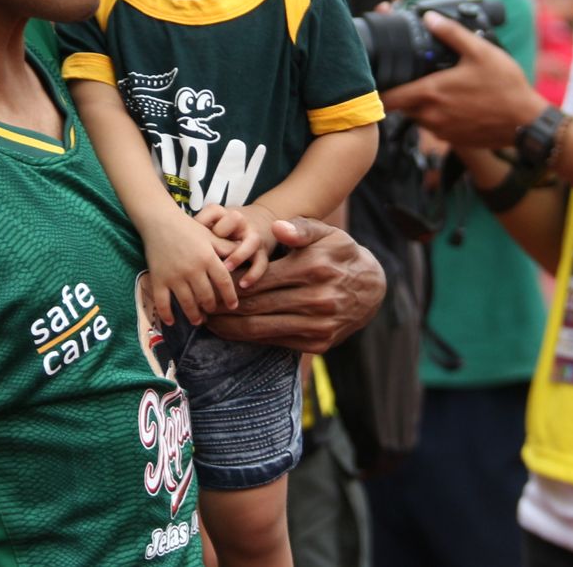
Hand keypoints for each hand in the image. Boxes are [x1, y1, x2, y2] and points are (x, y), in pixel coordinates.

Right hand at [144, 214, 239, 325]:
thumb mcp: (210, 235)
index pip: (224, 282)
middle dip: (210, 307)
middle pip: (206, 296)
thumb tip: (244, 255)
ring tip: (198, 320)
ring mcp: (174, 276)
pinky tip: (172, 322)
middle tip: (212, 311)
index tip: (233, 306)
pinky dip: (167, 314)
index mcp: (208, 258)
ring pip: (187, 303)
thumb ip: (225, 248)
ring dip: (194, 315)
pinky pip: (163, 302)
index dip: (230, 296)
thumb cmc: (187, 228)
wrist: (159, 221)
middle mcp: (192, 269)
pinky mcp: (158, 279)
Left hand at [196, 203, 274, 288]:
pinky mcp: (263, 253)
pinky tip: (242, 285)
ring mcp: (254, 237)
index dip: (202, 221)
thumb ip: (198, 231)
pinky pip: (261, 263)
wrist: (261, 222)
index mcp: (226, 214)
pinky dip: (253, 274)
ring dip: (238, 256)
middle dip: (223, 231)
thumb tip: (175, 246)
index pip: (213, 211)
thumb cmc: (227, 227)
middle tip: (209, 251)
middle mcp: (242, 222)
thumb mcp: (214, 224)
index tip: (190, 232)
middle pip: (236, 218)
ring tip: (226, 270)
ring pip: (251, 242)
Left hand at [205, 218, 383, 353]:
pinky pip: (275, 342)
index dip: (229, 282)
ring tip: (209, 322)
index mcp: (314, 268)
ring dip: (230, 327)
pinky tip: (233, 332)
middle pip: (255, 305)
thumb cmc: (339, 254)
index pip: (258, 278)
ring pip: (261, 328)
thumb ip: (300, 228)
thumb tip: (277, 229)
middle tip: (200, 305)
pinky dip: (250, 338)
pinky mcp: (319, 344)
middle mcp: (317, 298)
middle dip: (223, 307)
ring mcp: (319, 324)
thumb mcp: (326, 233)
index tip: (208, 281)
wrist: (372, 288)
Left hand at [381, 11, 545, 147]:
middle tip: (413, 75)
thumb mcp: (480, 51)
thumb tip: (429, 17)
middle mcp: (431, 116)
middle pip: (401, 106)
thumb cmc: (505, 86)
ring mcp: (441, 131)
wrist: (526, 122)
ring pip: (418, 116)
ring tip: (438, 87)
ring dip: (421, 104)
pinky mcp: (452, 140)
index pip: (388, 97)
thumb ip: (452, 32)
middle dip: (403, 91)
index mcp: (431, 93)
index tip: (381, 75)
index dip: (379, 87)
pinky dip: (437, 116)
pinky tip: (454, 103)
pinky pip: (435, 127)